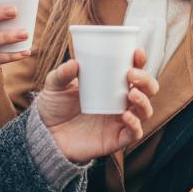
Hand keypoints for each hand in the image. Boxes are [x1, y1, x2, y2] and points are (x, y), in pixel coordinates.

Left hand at [37, 50, 158, 162]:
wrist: (45, 134)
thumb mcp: (54, 85)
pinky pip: (134, 133)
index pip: (134, 70)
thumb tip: (74, 63)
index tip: (137, 52)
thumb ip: (62, 74)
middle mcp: (121, 101)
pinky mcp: (116, 139)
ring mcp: (120, 120)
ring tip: (131, 93)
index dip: (140, 61)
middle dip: (146, 80)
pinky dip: (135, 124)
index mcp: (112, 85)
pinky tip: (126, 115)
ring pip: (145, 111)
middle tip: (131, 74)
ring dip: (144, 100)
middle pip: (147, 90)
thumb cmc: (55, 107)